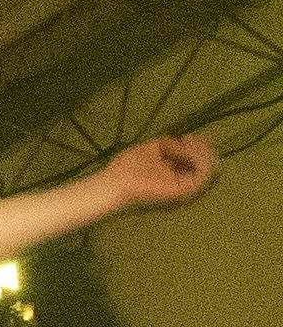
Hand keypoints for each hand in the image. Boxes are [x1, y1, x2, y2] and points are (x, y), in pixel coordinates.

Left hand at [100, 132, 215, 209]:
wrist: (114, 184)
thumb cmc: (127, 169)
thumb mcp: (152, 149)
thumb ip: (170, 144)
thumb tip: (186, 139)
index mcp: (178, 178)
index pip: (201, 163)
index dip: (201, 147)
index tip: (188, 136)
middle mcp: (185, 186)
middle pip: (211, 166)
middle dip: (204, 148)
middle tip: (189, 138)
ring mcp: (187, 190)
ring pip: (212, 168)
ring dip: (201, 150)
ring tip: (185, 141)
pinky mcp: (186, 190)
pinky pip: (205, 172)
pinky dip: (199, 156)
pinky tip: (185, 146)